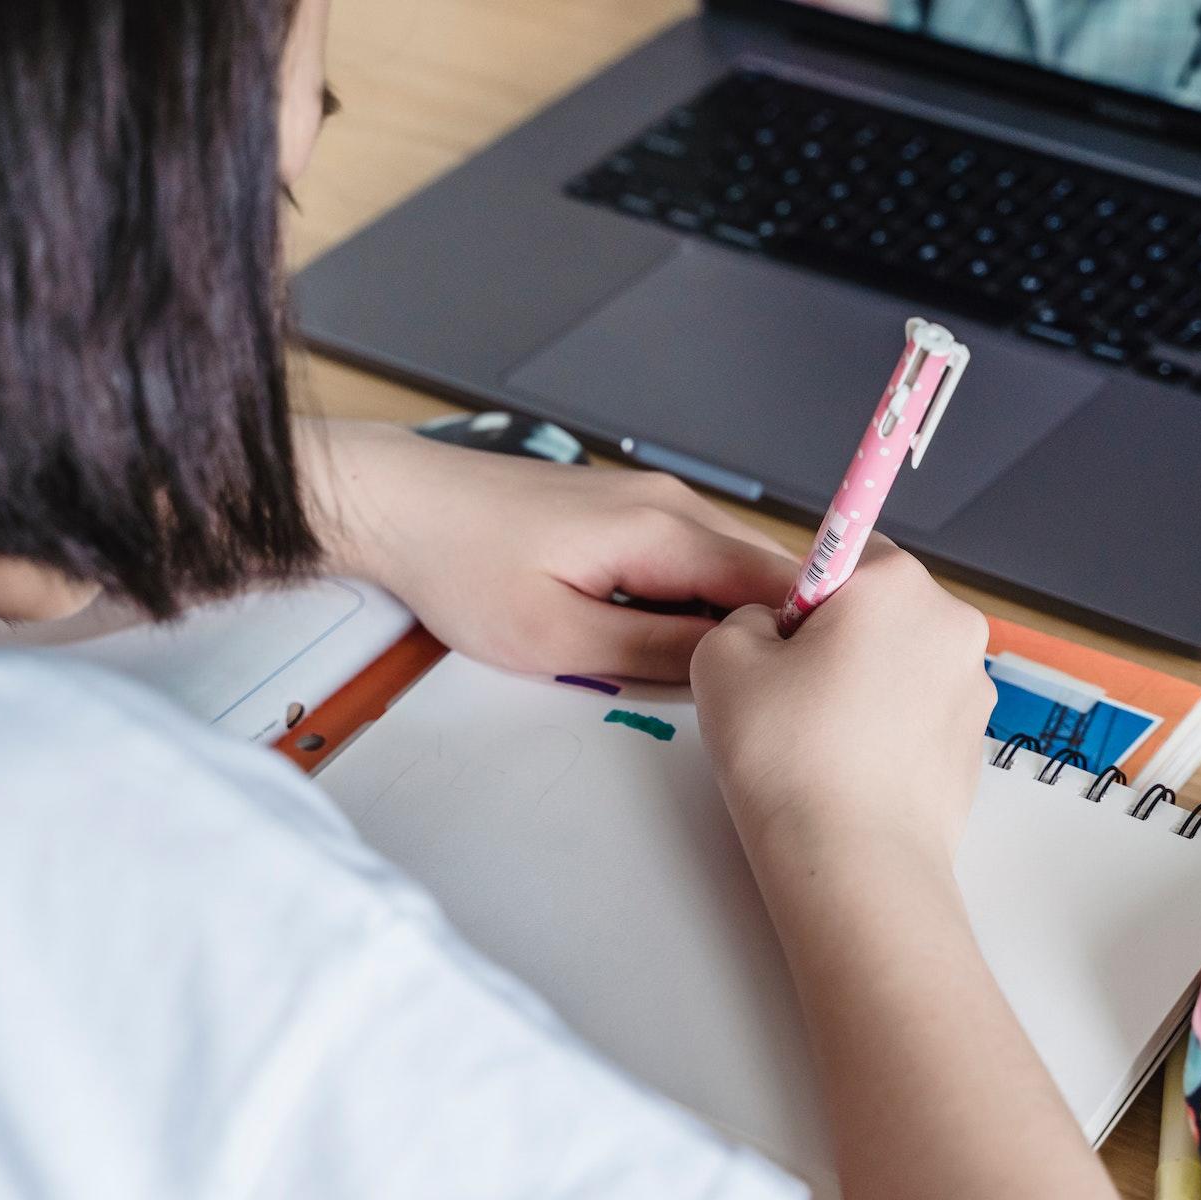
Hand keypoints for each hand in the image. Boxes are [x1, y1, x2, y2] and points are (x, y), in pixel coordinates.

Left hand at [298, 421, 798, 679]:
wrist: (397, 505)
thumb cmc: (462, 567)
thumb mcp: (560, 641)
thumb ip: (656, 655)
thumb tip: (731, 667)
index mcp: (665, 531)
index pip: (778, 580)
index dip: (801, 635)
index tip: (804, 688)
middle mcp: (671, 503)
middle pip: (761, 572)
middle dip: (768, 632)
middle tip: (754, 697)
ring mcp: (651, 501)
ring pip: (726, 568)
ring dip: (726, 620)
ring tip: (705, 676)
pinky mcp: (625, 511)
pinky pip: (689, 559)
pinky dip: (691, 601)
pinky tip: (660, 640)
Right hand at [691, 538, 994, 877]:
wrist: (854, 863)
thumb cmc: (788, 755)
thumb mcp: (722, 658)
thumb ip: (743, 616)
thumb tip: (772, 629)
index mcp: (896, 584)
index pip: (844, 549)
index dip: (800, 594)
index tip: (780, 643)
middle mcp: (951, 623)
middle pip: (878, 607)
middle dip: (834, 639)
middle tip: (787, 697)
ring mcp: (974, 687)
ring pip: (900, 663)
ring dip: (862, 686)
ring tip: (818, 743)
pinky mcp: (977, 743)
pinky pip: (919, 715)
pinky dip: (887, 730)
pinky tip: (850, 770)